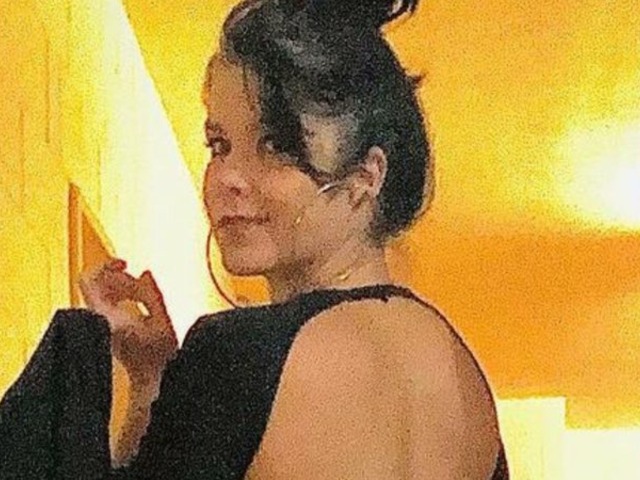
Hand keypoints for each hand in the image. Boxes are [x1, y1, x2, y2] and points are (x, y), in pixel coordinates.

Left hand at [79, 259, 177, 384]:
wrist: (153, 380)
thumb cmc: (157, 357)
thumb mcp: (162, 320)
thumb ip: (152, 294)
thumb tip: (145, 273)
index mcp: (108, 316)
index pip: (91, 280)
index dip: (107, 266)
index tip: (126, 264)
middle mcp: (99, 321)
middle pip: (99, 285)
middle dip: (122, 279)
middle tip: (142, 283)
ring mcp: (100, 327)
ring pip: (103, 294)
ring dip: (123, 288)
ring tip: (144, 295)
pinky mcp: (106, 332)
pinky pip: (108, 305)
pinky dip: (122, 299)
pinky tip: (140, 306)